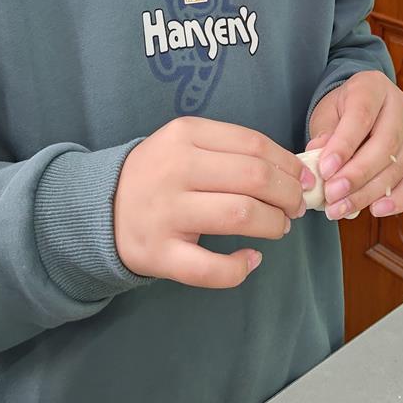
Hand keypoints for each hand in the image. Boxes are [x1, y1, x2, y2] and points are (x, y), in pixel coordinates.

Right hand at [113, 118, 313, 288]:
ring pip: (240, 215)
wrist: (100, 206)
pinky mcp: (158, 253)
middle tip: (295, 206)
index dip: (288, 163)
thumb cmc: (160, 173)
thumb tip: (293, 170)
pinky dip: (239, 267)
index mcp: (186, 134)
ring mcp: (166, 212)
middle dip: (287, 193)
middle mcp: (176, 169)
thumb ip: (232, 150)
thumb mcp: (187, 143)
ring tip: (279, 227)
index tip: (303, 177)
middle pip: (254, 177)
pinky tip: (251, 259)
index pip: (254, 144)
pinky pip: (209, 268)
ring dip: (273, 224)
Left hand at [308, 71, 402, 219]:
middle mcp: (399, 106)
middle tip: (332, 194)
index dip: (343, 145)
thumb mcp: (327, 112)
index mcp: (373, 87)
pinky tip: (376, 209)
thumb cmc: (342, 109)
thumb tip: (318, 157)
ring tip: (341, 208)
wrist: (362, 106)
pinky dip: (397, 200)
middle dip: (357, 174)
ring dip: (369, 192)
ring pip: (398, 166)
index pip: (361, 116)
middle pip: (386, 144)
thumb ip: (324, 133)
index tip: (325, 170)